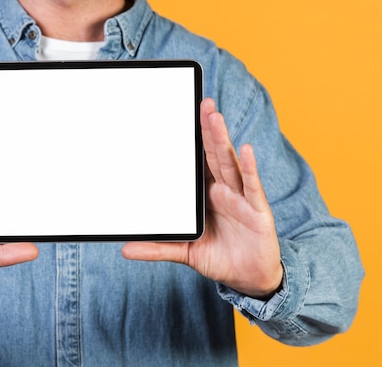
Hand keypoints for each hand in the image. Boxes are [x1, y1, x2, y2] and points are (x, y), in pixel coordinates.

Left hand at [122, 98, 282, 297]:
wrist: (250, 280)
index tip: (180, 115)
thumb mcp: (185, 251)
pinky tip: (246, 149)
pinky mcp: (257, 211)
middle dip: (207, 128)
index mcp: (206, 193)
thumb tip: (125, 249)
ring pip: (229, 163)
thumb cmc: (220, 257)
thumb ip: (158, 247)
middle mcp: (224, 189)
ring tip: (214, 116)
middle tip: (201, 102)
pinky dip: (249, 167)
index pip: (197, 161)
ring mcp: (241, 197)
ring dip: (222, 138)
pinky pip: (251, 186)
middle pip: (214, 153)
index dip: (191, 139)